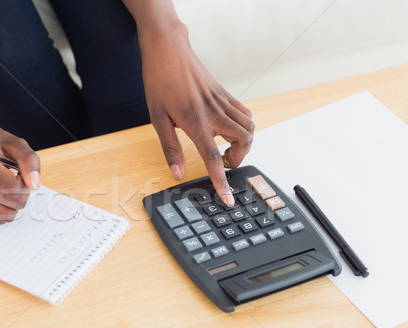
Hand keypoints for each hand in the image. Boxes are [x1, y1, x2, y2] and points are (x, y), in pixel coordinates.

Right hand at [0, 124, 39, 223]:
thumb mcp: (17, 145)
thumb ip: (30, 162)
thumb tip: (34, 185)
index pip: (13, 188)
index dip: (24, 183)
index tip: (20, 173)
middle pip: (10, 203)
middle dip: (21, 195)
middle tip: (17, 180)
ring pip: (4, 216)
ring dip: (13, 205)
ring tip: (9, 189)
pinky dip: (3, 210)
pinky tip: (1, 195)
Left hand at [139, 23, 254, 204]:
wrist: (168, 49)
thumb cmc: (159, 81)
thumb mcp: (157, 118)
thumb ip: (170, 148)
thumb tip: (178, 174)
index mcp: (194, 121)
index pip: (213, 158)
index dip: (221, 181)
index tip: (228, 198)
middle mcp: (213, 112)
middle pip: (244, 141)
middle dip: (238, 159)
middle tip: (222, 162)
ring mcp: (222, 101)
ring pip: (250, 127)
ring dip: (244, 143)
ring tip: (225, 147)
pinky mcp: (225, 93)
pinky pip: (246, 113)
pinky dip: (244, 126)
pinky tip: (228, 129)